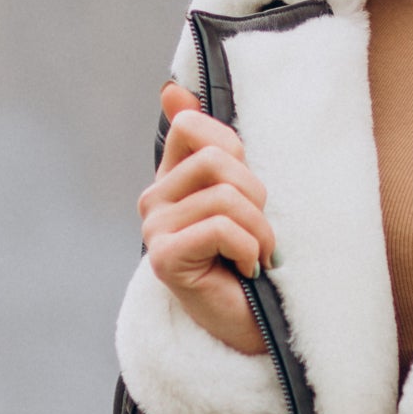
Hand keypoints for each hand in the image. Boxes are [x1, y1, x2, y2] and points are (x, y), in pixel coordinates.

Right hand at [140, 80, 275, 356]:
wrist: (255, 324)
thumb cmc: (250, 256)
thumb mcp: (239, 192)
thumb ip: (209, 143)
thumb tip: (171, 88)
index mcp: (170, 178)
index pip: (192, 125)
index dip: (233, 147)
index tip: (244, 189)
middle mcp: (154, 201)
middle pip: (217, 160)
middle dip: (255, 196)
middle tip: (257, 231)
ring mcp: (155, 230)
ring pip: (225, 196)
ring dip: (258, 229)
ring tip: (257, 254)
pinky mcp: (166, 258)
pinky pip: (220, 228)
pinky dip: (247, 248)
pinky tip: (246, 268)